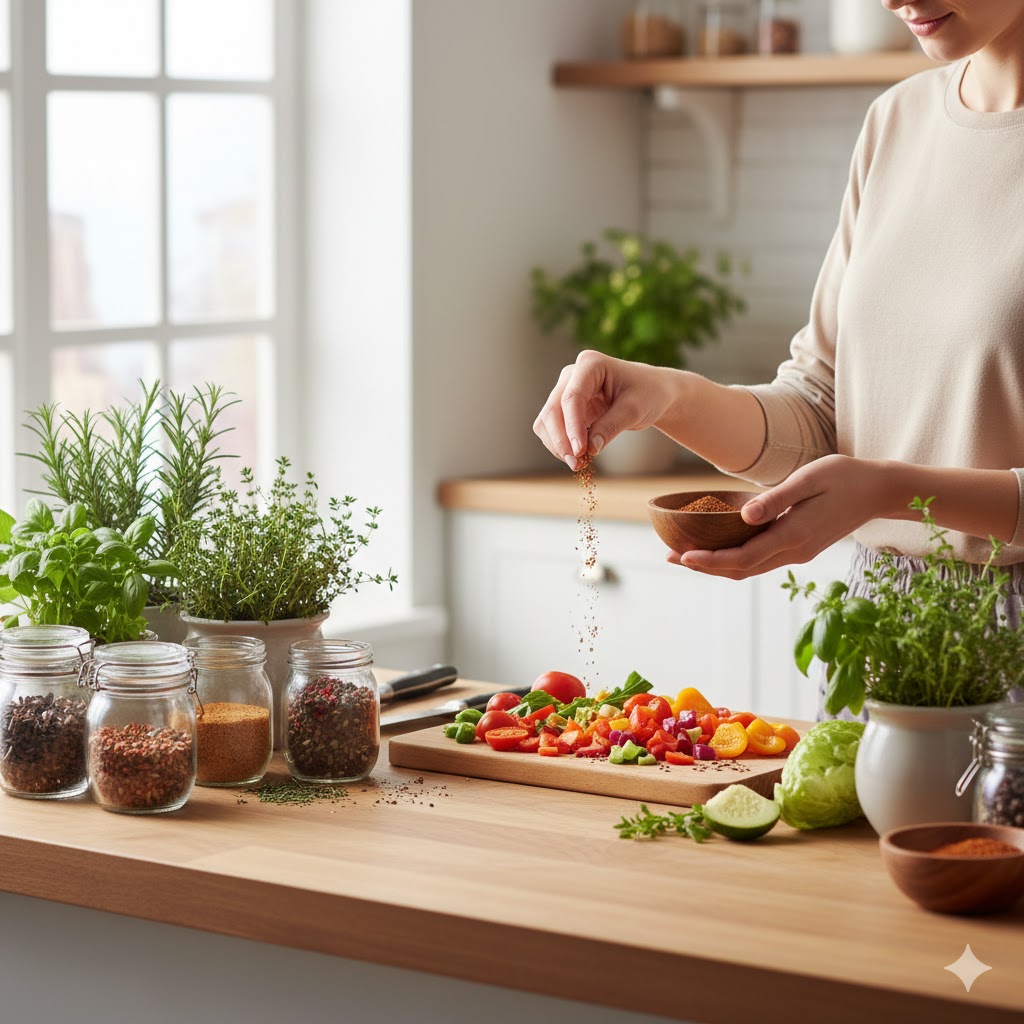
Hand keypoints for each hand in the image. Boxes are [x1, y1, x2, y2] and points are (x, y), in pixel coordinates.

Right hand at [533, 351, 675, 469]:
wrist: (652, 393)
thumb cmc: (648, 393)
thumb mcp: (635, 409)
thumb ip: (611, 426)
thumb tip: (589, 449)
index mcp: (590, 364)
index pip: (572, 397)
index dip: (573, 426)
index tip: (581, 451)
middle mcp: (572, 375)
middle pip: (553, 409)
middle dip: (562, 439)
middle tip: (577, 464)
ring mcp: (566, 390)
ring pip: (547, 421)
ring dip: (558, 445)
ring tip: (578, 464)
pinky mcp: (565, 408)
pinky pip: (552, 429)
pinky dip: (561, 445)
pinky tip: (578, 457)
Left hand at [666, 455, 886, 579]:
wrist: (879, 490)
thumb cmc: (844, 477)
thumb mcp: (809, 479)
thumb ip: (777, 498)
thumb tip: (745, 516)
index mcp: (793, 536)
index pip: (743, 558)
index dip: (710, 560)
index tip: (682, 555)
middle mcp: (793, 551)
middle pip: (740, 570)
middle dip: (703, 566)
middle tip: (669, 557)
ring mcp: (798, 552)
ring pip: (749, 569)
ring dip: (716, 566)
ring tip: (684, 556)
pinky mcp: (800, 547)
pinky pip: (760, 561)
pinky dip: (733, 559)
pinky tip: (716, 549)